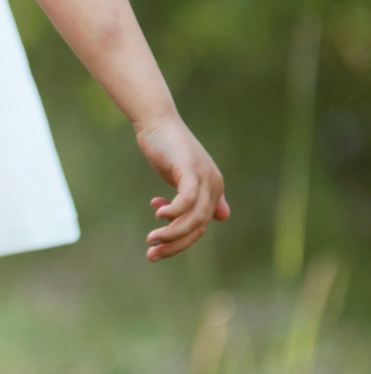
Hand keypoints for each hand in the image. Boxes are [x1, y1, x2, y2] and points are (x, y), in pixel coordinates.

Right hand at [135, 113, 229, 260]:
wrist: (156, 120)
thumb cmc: (167, 147)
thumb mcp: (186, 175)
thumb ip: (201, 196)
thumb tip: (222, 217)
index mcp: (214, 189)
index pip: (200, 226)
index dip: (179, 238)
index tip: (157, 240)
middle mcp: (214, 185)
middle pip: (199, 227)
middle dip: (176, 245)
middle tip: (153, 254)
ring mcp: (204, 176)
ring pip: (194, 218)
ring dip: (172, 233)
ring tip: (152, 240)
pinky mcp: (190, 169)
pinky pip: (188, 199)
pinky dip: (174, 212)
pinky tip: (159, 215)